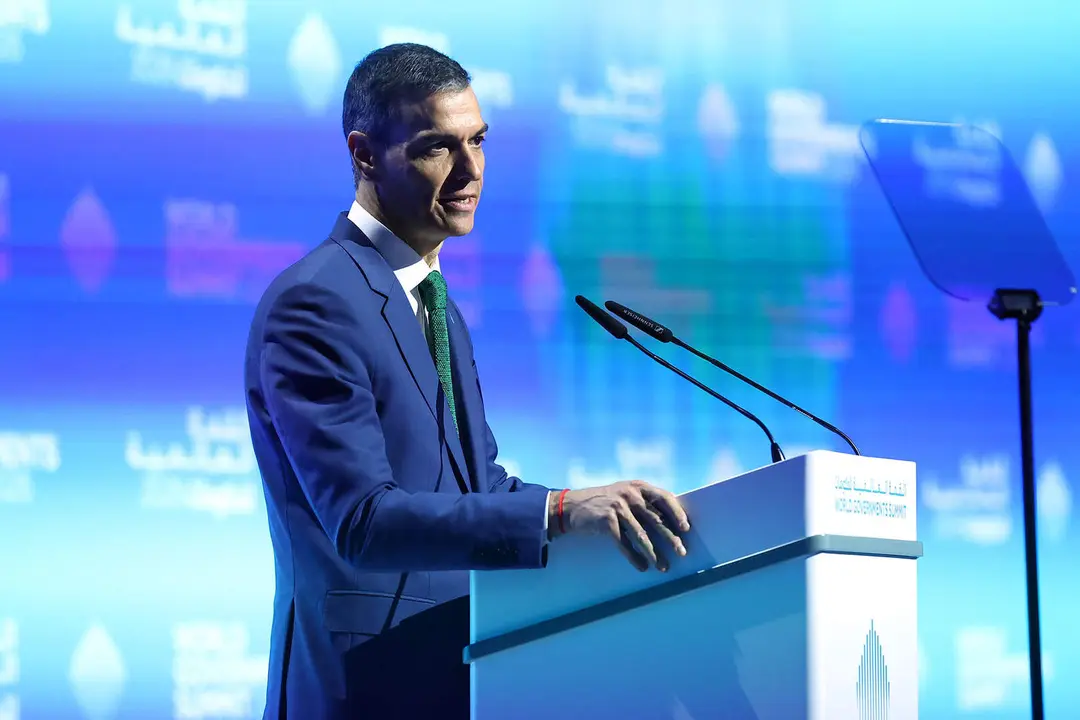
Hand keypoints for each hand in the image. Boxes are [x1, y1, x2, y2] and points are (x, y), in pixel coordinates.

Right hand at [550, 481, 689, 571]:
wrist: (573, 506)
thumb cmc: (605, 502)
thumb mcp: (625, 493)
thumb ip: (645, 502)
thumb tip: (672, 522)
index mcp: (638, 486)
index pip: (664, 497)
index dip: (677, 513)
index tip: (686, 528)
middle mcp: (629, 495)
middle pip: (656, 519)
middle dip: (671, 538)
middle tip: (682, 553)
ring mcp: (618, 508)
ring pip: (641, 535)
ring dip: (654, 553)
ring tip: (663, 567)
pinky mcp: (606, 522)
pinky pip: (624, 544)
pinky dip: (634, 557)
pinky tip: (642, 567)